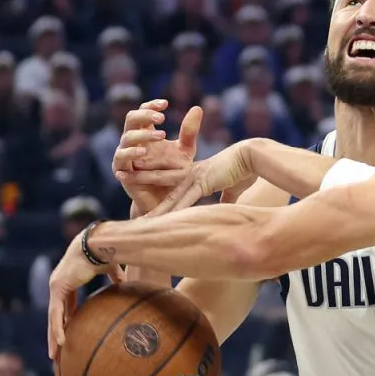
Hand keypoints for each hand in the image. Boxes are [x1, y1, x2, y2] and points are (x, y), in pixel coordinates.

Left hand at [47, 230, 124, 358]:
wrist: (99, 243)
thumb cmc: (106, 252)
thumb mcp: (111, 269)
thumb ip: (116, 278)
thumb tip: (126, 285)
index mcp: (69, 280)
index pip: (67, 305)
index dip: (68, 318)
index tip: (70, 332)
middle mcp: (59, 284)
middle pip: (57, 314)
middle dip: (56, 331)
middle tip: (57, 350)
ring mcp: (56, 286)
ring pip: (53, 317)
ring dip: (53, 336)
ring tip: (54, 355)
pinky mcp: (58, 288)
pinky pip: (56, 313)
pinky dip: (57, 328)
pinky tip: (59, 343)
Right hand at [112, 100, 202, 213]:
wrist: (167, 199)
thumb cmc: (174, 173)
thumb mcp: (185, 151)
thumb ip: (189, 132)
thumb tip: (197, 107)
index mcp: (146, 134)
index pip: (143, 112)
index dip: (151, 105)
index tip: (166, 104)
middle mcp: (133, 142)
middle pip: (131, 119)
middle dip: (144, 116)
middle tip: (161, 119)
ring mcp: (125, 156)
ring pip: (126, 139)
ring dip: (142, 136)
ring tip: (160, 136)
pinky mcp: (122, 172)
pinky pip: (121, 160)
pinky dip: (130, 154)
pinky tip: (142, 152)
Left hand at [119, 141, 257, 214]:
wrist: (252, 156)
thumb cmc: (246, 170)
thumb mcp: (234, 188)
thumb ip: (227, 199)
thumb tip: (227, 210)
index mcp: (198, 175)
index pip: (174, 183)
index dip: (159, 186)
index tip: (148, 190)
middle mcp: (192, 175)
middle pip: (162, 181)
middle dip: (141, 181)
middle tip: (122, 179)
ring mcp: (196, 179)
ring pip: (169, 192)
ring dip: (151, 197)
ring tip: (135, 204)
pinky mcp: (204, 183)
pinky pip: (185, 199)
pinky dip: (174, 210)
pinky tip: (163, 220)